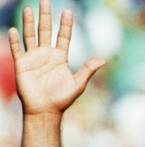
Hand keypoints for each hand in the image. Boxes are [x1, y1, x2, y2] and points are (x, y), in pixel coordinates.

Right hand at [8, 0, 104, 115]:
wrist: (45, 111)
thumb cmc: (62, 100)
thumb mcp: (78, 85)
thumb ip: (88, 70)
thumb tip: (103, 60)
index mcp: (60, 58)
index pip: (63, 36)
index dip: (65, 24)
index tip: (68, 11)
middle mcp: (46, 55)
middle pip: (45, 30)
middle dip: (46, 16)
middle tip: (45, 0)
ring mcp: (33, 58)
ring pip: (30, 35)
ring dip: (29, 23)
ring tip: (29, 8)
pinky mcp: (22, 65)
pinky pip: (17, 50)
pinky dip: (15, 40)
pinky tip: (14, 30)